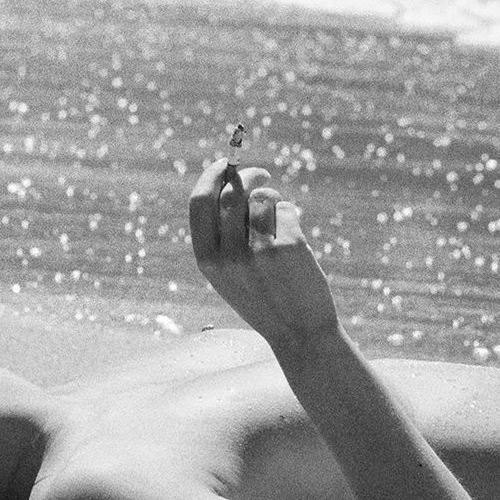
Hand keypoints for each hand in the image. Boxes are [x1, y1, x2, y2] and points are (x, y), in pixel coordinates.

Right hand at [189, 159, 339, 351]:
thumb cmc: (264, 299)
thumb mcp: (229, 274)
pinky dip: (291, 217)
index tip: (224, 164)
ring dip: (274, 199)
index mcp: (207, 260)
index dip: (211, 176)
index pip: (199, 202)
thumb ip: (222, 235)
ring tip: (281, 221)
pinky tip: (296, 243)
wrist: (300, 335)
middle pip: (231, 192)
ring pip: (262, 197)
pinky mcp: (289, 247)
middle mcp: (228, 255)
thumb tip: (229, 182)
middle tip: (263, 175)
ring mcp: (258, 251)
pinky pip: (287, 211)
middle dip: (247, 175)